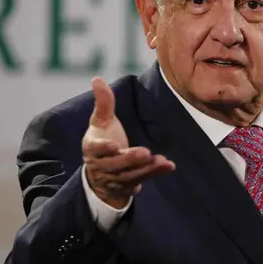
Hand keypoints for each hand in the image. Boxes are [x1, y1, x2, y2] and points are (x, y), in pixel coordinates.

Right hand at [82, 77, 174, 208]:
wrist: (102, 174)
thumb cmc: (103, 139)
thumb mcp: (101, 121)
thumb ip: (103, 102)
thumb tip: (96, 78)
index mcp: (93, 148)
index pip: (95, 149)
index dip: (103, 148)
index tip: (113, 145)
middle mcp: (102, 166)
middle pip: (115, 165)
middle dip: (130, 159)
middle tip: (145, 152)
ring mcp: (116, 178)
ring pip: (130, 175)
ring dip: (146, 169)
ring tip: (161, 160)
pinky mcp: (130, 185)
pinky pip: (143, 180)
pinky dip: (156, 173)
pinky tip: (169, 165)